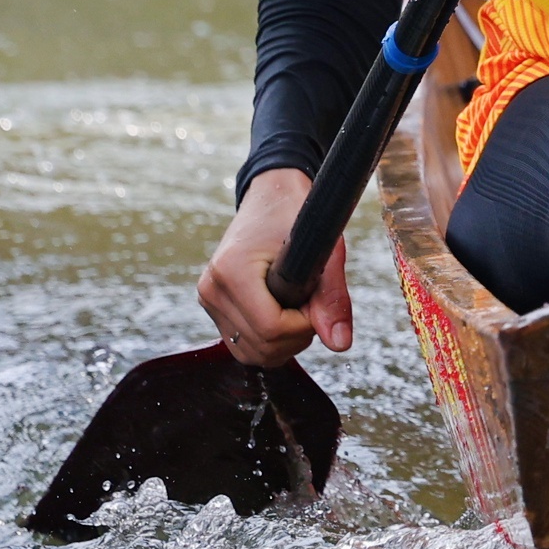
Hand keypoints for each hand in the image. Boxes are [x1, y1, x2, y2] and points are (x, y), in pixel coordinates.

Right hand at [199, 168, 347, 365]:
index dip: (305, 324)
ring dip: (284, 341)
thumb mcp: (323, 249)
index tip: (316, 298)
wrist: (272, 195)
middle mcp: (212, 289)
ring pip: (251, 354)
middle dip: (297, 333)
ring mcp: (208, 299)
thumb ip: (332, 297)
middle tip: (310, 298)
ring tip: (297, 304)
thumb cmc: (298, 214)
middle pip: (262, 347)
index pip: (271, 328)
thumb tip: (340, 345)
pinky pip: (243, 345)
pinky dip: (269, 340)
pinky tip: (282, 311)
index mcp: (232, 271)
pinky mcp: (212, 306)